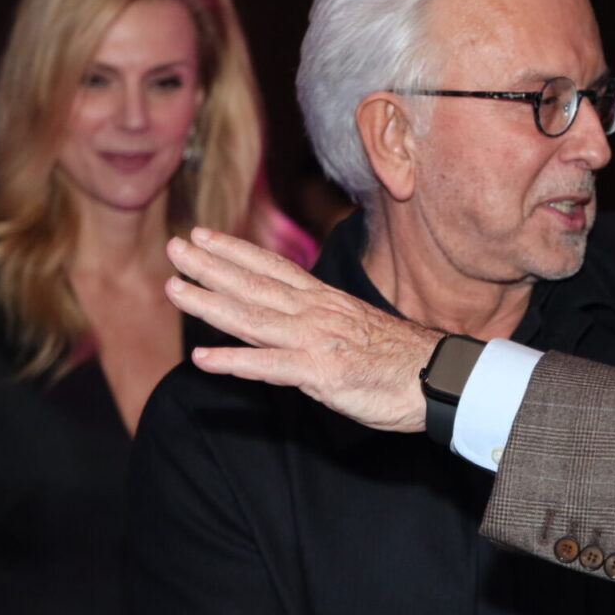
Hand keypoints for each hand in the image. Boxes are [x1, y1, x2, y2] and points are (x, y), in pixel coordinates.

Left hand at [165, 228, 440, 432]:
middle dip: (212, 265)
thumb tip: (297, 321)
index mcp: (325, 302)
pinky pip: (268, 367)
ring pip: (253, 318)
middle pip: (255, 285)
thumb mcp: (357, 329)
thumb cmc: (400, 360)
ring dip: (210, 303)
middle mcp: (316, 314)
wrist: (439, 379)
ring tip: (175, 289)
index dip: (237, 250)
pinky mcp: (321, 372)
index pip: (274, 269)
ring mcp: (316, 341)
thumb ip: (322, 322)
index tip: (204, 234)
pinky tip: (202, 358)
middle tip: (175, 246)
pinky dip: (234, 361)